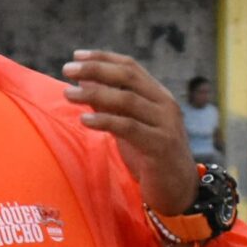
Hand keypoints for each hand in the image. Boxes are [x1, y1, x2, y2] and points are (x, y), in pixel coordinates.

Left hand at [63, 50, 193, 213]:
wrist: (179, 190)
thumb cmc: (151, 156)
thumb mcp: (129, 126)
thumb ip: (110, 104)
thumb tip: (82, 81)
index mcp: (158, 95)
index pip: (130, 67)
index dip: (103, 58)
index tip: (76, 56)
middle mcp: (165, 104)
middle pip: (128, 77)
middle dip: (96, 70)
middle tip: (67, 69)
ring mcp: (165, 124)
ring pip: (127, 100)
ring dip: (94, 93)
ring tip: (68, 94)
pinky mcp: (160, 145)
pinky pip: (129, 127)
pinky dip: (105, 120)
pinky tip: (85, 119)